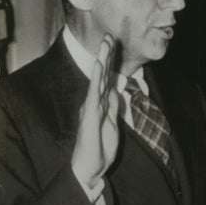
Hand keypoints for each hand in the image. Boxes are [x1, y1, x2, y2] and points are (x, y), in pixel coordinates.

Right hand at [71, 35, 120, 189]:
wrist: (90, 168)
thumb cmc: (99, 150)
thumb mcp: (112, 125)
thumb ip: (113, 108)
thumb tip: (115, 93)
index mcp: (100, 105)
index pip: (107, 80)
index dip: (110, 64)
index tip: (114, 47)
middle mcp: (94, 103)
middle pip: (102, 75)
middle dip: (106, 56)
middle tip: (109, 36)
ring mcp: (91, 107)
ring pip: (98, 79)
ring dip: (102, 60)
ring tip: (105, 43)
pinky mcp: (90, 114)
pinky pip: (94, 92)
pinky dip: (96, 78)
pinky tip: (98, 65)